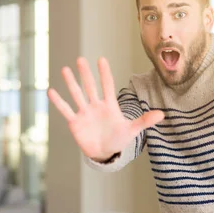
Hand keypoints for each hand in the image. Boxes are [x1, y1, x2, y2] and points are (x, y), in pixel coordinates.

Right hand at [48, 57, 163, 161]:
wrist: (104, 153)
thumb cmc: (118, 139)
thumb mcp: (132, 130)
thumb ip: (144, 121)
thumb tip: (162, 115)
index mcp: (110, 105)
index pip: (108, 86)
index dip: (105, 74)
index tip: (101, 59)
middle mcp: (96, 106)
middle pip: (90, 87)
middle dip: (86, 74)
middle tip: (81, 59)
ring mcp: (85, 113)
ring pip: (77, 95)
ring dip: (71, 83)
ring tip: (65, 69)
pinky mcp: (75, 123)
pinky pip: (66, 110)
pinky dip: (59, 102)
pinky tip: (51, 91)